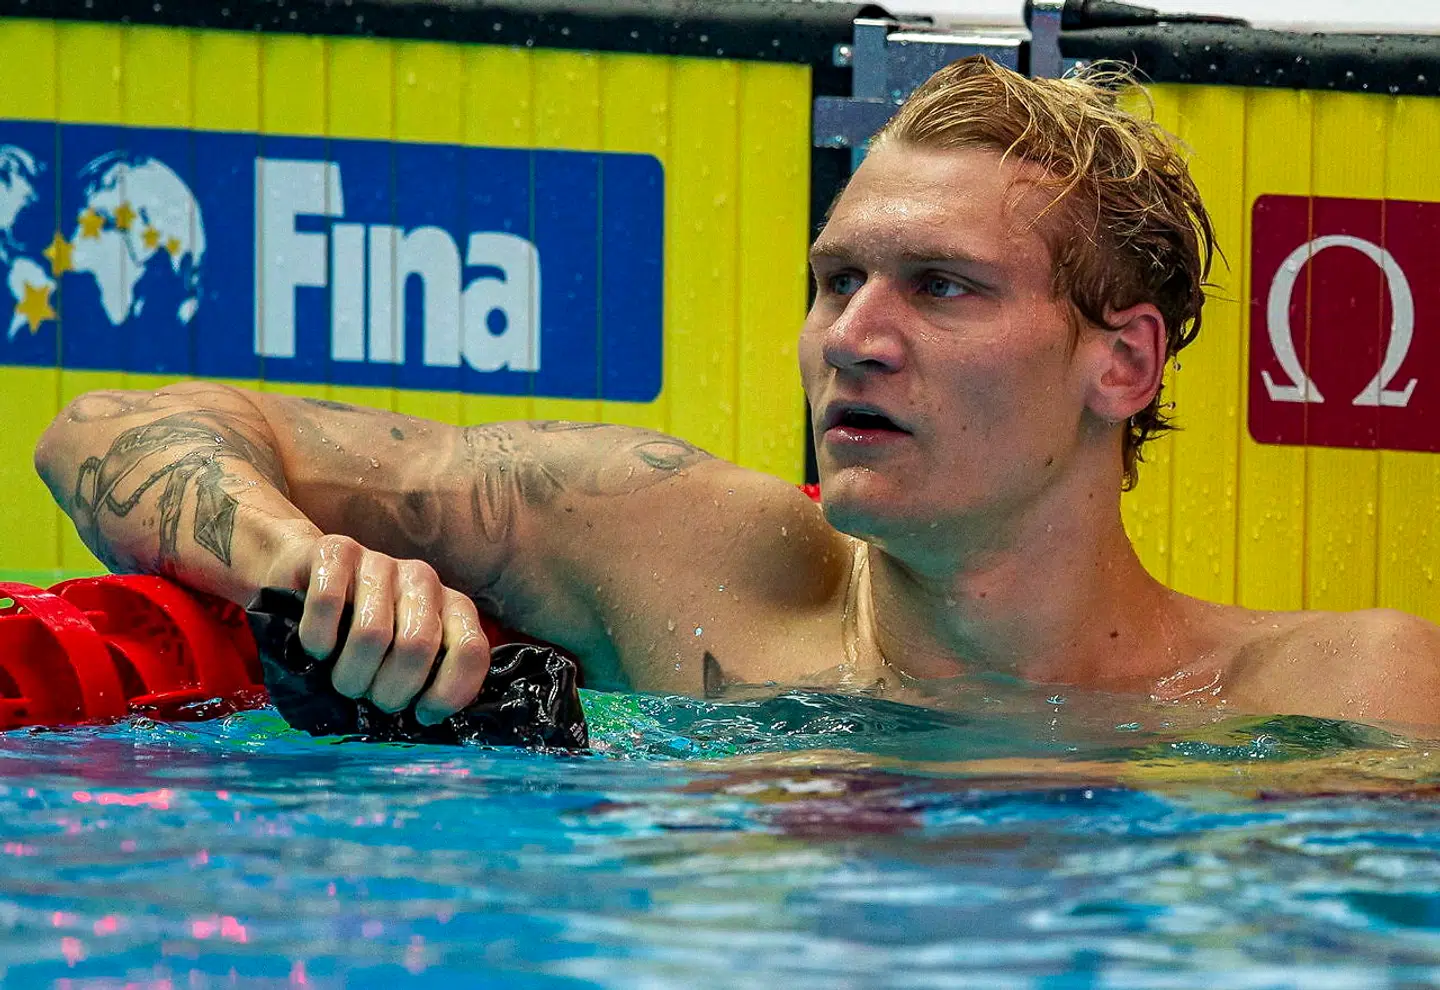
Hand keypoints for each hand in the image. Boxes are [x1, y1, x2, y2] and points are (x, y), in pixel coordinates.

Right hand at [264, 533, 491, 723]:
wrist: (303, 574)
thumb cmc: (357, 630)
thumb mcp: (401, 658)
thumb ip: (424, 680)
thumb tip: (427, 718)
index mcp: (452, 607)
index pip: (471, 651)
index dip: (447, 693)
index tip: (421, 715)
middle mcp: (423, 580)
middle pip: (417, 647)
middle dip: (388, 691)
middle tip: (369, 697)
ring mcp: (381, 562)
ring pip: (371, 633)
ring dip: (349, 675)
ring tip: (340, 678)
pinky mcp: (336, 551)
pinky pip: (328, 604)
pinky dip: (317, 639)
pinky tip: (317, 647)